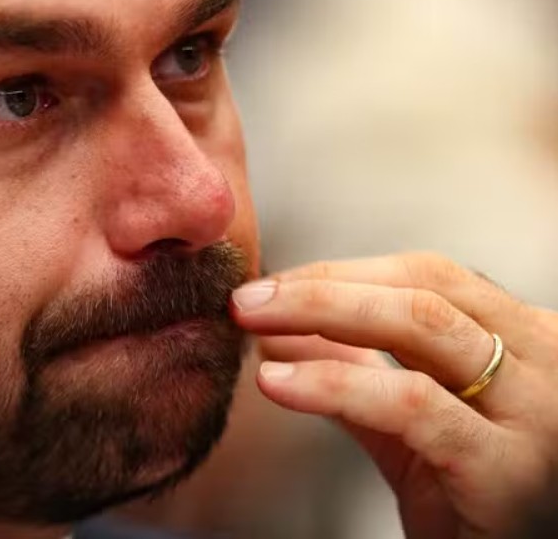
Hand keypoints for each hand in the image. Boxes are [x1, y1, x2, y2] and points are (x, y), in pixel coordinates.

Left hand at [231, 252, 557, 538]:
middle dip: (323, 286)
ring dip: (320, 312)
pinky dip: (335, 385)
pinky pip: (411, 404)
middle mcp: (543, 366)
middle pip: (423, 290)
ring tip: (253, 322)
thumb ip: (352, 371)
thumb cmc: (472, 504)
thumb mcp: (408, 425)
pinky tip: (281, 384)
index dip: (343, 273)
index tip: (273, 284)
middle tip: (248, 297)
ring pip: (420, 326)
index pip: (430, 276)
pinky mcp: (507, 470)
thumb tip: (275, 326)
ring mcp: (534, 415)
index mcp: (526, 343)